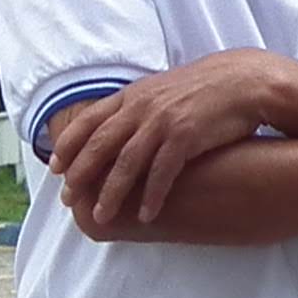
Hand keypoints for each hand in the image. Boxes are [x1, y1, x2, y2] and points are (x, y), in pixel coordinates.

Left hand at [53, 58, 274, 230]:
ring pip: (126, 163)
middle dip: (80, 174)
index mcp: (133, 95)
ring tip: (101, 216)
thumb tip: (117, 125)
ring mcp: (162, 122)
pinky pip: (162, 172)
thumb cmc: (203, 89)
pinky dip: (151, 196)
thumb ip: (137, 106)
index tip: (55, 168)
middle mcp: (142, 107)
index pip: (89, 121)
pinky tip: (144, 215)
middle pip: (100, 144)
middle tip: (67, 200)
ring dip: (111, 193)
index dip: (69, 145)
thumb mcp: (161, 90)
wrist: (243, 81)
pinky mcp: (185, 137)